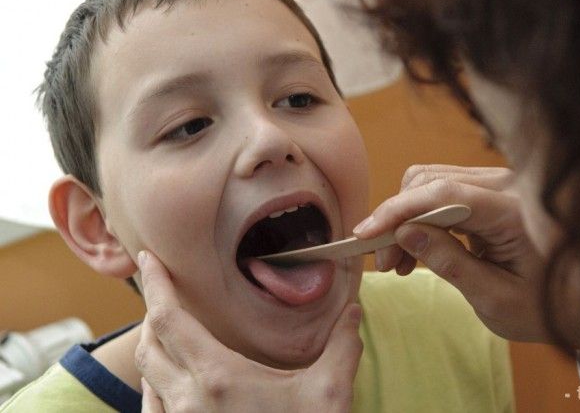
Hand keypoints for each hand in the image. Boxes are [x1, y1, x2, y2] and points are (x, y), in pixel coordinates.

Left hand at [136, 250, 362, 412]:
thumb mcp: (330, 395)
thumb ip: (342, 347)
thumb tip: (354, 311)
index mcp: (218, 378)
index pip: (170, 318)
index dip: (155, 283)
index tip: (149, 259)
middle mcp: (187, 401)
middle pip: (150, 342)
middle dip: (153, 310)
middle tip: (165, 290)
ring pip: (147, 376)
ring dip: (154, 346)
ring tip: (170, 330)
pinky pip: (153, 406)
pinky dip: (155, 382)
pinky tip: (174, 381)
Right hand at [354, 164, 547, 341]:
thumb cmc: (546, 306)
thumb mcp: (496, 298)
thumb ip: (450, 263)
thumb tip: (404, 233)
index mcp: (514, 211)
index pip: (444, 195)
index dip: (399, 210)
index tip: (367, 235)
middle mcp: (504, 186)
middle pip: (430, 182)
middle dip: (396, 219)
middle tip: (383, 263)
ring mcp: (496, 185)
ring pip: (430, 184)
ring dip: (405, 219)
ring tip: (396, 262)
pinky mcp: (487, 192)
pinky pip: (440, 194)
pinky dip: (419, 219)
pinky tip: (413, 250)